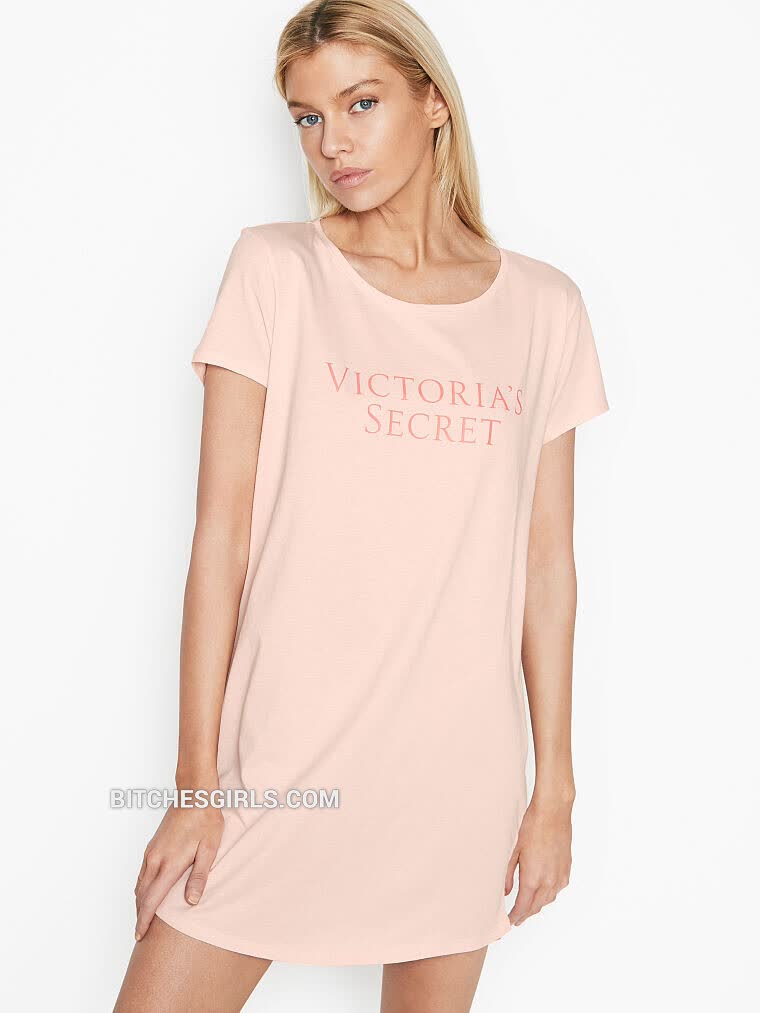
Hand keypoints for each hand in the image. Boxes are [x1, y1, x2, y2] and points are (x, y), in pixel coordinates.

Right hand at [134, 802, 223, 940]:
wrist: (194, 794)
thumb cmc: (205, 820)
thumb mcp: (209, 849)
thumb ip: (199, 876)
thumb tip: (191, 902)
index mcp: (169, 864)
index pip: (151, 900)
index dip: (144, 920)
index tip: (140, 935)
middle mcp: (155, 859)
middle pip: (141, 895)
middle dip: (140, 915)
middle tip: (141, 934)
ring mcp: (151, 852)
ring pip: (139, 884)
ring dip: (140, 902)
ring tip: (144, 917)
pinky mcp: (152, 846)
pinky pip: (142, 873)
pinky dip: (142, 888)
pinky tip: (148, 893)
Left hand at [504, 794, 571, 926]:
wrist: (553, 812)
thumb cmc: (531, 827)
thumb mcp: (513, 850)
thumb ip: (508, 874)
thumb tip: (505, 892)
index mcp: (532, 879)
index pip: (523, 907)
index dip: (515, 917)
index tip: (508, 922)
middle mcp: (548, 882)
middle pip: (536, 907)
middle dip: (525, 914)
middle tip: (516, 918)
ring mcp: (560, 876)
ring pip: (548, 900)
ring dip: (537, 905)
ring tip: (527, 907)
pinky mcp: (567, 869)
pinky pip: (557, 889)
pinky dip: (548, 895)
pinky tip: (543, 892)